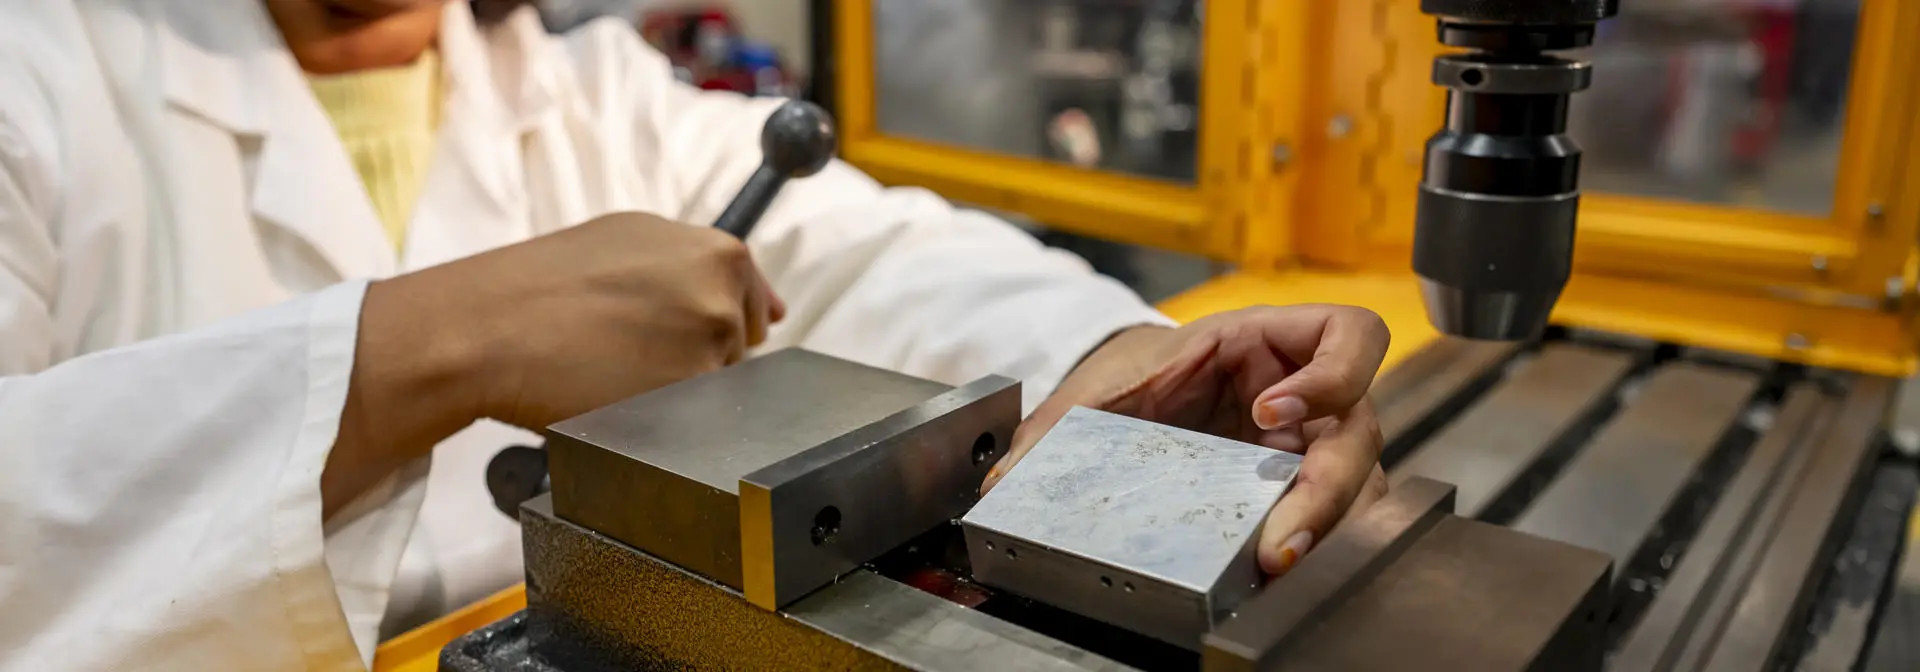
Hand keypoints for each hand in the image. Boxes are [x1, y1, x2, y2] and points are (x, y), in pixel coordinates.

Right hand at [328, 212, 782, 515]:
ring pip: (713, 389)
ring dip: (675, 389)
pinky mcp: (682, 403)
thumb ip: (705, 267)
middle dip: (694, 355)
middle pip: (736, 350)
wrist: (487, 327)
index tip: (668, 330)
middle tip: (629, 348)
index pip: (752, 307)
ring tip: (614, 369)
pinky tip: (615, 396)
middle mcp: (723, 298)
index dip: (704, 324)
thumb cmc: (545, 283)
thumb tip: (772, 311)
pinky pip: (690, 422)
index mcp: (720, 253)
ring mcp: (707, 352)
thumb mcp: (634, 240)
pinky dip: (660, 420)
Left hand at [981, 305, 1390, 576]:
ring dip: (1325, 528)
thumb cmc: (1133, 377)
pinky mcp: (1294, 491)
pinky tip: (1270, 574)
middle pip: (1359, 432)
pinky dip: (1309, 543)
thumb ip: (1057, 427)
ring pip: (1355, 485)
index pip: (1349, 334)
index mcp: (1266, 341)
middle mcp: (1305, 395)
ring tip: (1275, 567)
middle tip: (1280, 541)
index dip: (1331, 372)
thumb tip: (1003, 478)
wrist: (1128, 403)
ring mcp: (1305, 447)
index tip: (1270, 409)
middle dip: (1327, 489)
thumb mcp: (1101, 391)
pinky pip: (1326, 518)